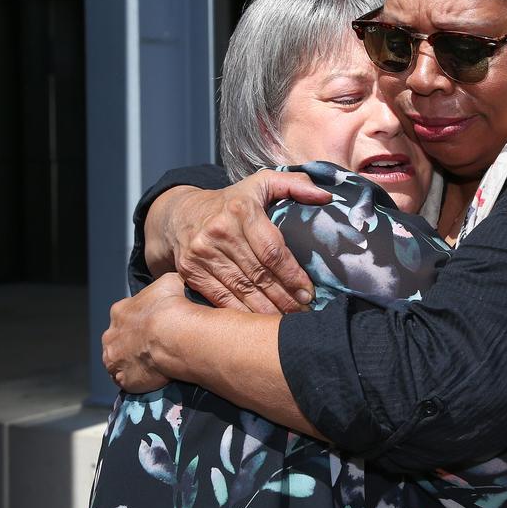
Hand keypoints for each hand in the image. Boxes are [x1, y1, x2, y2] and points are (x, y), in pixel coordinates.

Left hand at [102, 273, 188, 392]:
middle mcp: (111, 335)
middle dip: (132, 342)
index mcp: (120, 311)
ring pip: (119, 361)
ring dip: (131, 362)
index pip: (125, 315)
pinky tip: (152, 377)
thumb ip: (166, 286)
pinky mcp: (123, 380)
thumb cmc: (173, 305)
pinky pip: (127, 381)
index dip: (140, 320)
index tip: (155, 324)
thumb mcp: (171, 281)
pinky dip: (138, 380)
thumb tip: (173, 287)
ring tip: (153, 363)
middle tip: (154, 345)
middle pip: (119, 339)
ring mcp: (114, 360)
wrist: (175, 334)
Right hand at [160, 170, 330, 312]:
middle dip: (285, 297)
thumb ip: (295, 184)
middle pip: (259, 274)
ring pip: (241, 289)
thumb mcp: (262, 182)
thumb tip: (325, 196)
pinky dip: (241, 314)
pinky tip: (258, 324)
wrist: (181, 213)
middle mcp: (220, 231)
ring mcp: (203, 253)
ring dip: (266, 310)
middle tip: (304, 313)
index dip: (293, 275)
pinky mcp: (191, 270)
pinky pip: (220, 298)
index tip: (310, 292)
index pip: (272, 250)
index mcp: (242, 210)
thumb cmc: (233, 200)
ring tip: (287, 323)